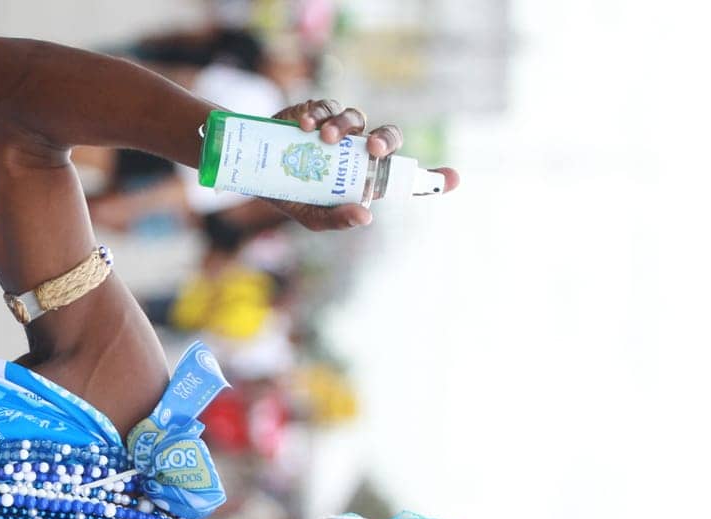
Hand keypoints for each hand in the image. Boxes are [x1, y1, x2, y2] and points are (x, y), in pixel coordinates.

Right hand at [264, 99, 459, 229]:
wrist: (256, 173)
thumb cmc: (292, 196)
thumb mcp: (312, 217)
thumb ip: (337, 219)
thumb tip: (366, 215)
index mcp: (364, 175)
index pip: (404, 175)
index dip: (432, 178)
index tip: (455, 179)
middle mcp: (357, 149)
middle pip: (386, 137)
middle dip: (384, 140)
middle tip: (370, 149)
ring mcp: (339, 129)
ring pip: (356, 117)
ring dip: (344, 126)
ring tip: (325, 139)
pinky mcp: (316, 112)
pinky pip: (326, 106)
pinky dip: (319, 113)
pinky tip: (306, 126)